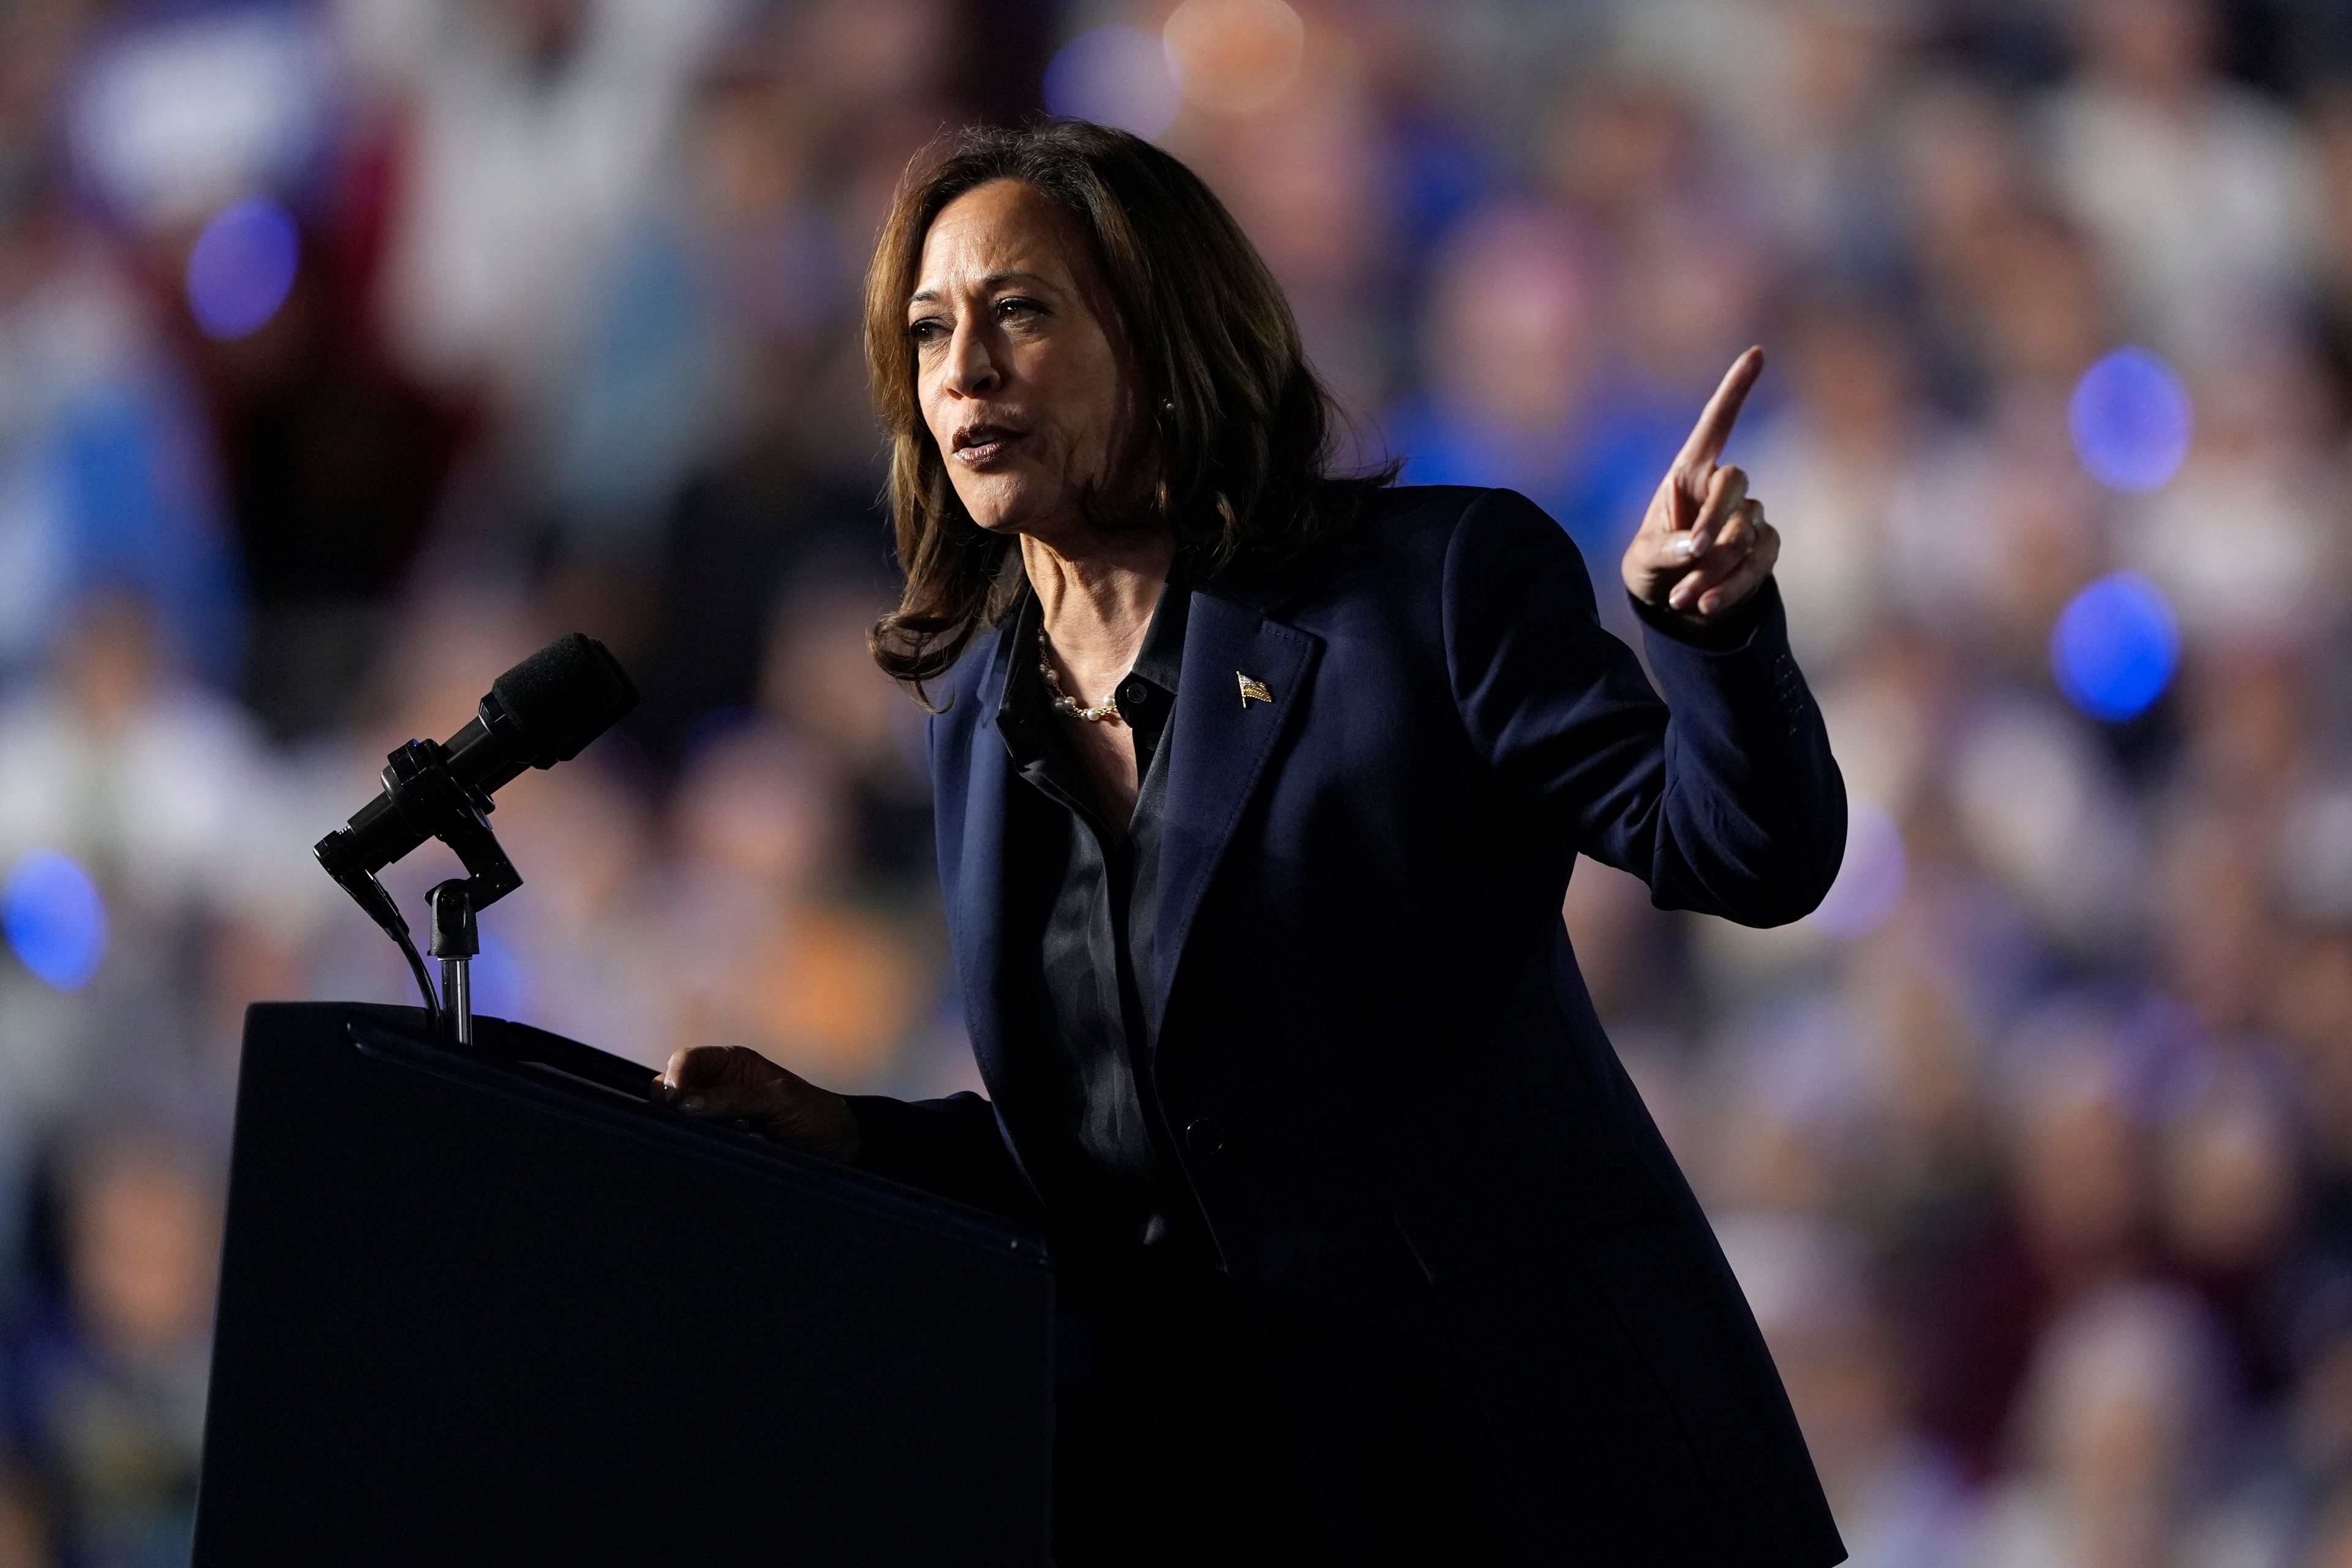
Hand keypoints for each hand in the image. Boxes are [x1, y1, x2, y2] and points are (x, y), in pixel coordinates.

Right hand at [652, 1045, 861, 1161]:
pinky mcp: (723, 1143)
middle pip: (675, 1089)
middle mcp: (720, 1086)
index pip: (687, 1060)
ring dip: (691, 1129)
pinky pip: (698, 1142)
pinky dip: (702, 1145)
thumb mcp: (779, 1100)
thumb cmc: (816, 1114)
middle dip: (676, 1105)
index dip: (674, 1076)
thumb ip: (733, 1098)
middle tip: (690, 1124)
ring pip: (682, 1119)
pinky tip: (719, 1151)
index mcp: (733, 1063)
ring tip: (721, 1137)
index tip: (672, 1100)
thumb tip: (685, 1104)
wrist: (841, 1148)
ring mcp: (719, 1116)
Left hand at [1621, 346, 1781, 624]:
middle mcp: (1722, 486)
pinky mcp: (1763, 546)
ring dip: (1714, 567)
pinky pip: (1760, 560)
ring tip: (1680, 598)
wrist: (1670, 600)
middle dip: (1713, 520)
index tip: (1757, 352)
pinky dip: (1733, 584)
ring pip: (1746, 530)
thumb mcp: (1643, 559)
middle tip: (1688, 554)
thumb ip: (1664, 548)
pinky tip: (1704, 605)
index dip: (1736, 389)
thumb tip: (1695, 547)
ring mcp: (1748, 515)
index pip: (1716, 424)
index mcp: (1689, 473)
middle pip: (1735, 482)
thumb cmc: (1650, 565)